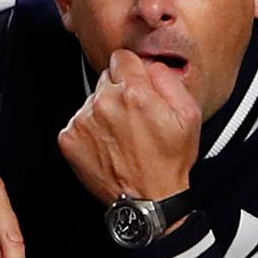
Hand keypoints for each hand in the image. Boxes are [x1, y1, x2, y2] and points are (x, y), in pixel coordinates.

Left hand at [57, 50, 202, 208]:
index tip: (137, 86)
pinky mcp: (69, 138)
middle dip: (118, 91)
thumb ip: (168, 78)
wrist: (148, 200)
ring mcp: (83, 121)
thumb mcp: (189, 115)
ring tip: (121, 136)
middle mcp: (104, 103)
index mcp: (133, 93)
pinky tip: (107, 145)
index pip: (121, 57)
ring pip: (91, 100)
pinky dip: (90, 130)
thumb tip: (150, 64)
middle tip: (133, 118)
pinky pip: (78, 121)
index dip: (132, 70)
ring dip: (103, 112)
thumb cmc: (169, 161)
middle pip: (105, 78)